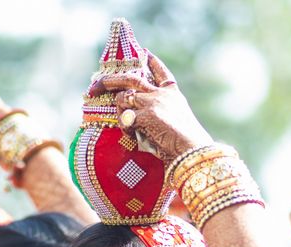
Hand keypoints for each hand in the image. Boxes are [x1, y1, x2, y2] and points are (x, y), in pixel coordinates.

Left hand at [89, 51, 212, 162]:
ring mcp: (153, 102)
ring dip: (119, 111)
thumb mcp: (176, 120)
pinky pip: (125, 118)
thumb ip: (161, 112)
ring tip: (128, 127)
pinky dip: (126, 128)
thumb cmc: (186, 143)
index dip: (152, 61)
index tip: (144, 52)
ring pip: (123, 97)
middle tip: (98, 83)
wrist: (192, 149)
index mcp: (173, 94)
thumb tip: (135, 115)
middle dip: (112, 80)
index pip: (161, 72)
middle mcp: (161, 94)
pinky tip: (134, 136)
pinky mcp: (146, 114)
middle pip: (132, 78)